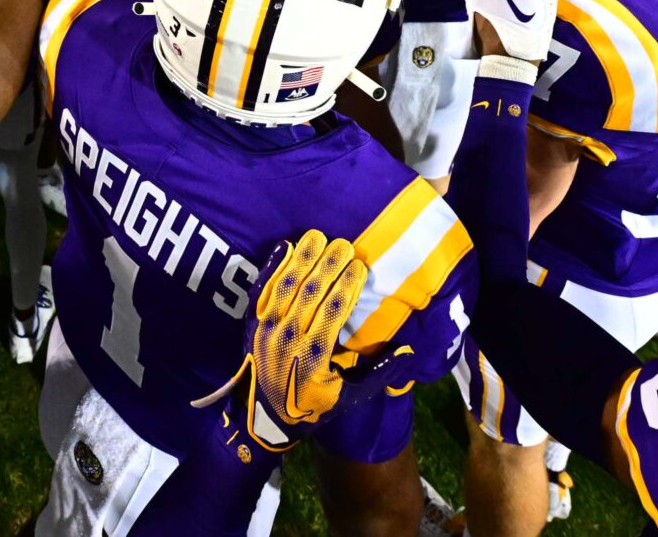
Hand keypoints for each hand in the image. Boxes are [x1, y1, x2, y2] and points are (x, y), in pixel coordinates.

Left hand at [191, 231, 409, 451]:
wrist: (259, 420)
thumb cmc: (308, 407)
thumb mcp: (348, 397)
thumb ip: (378, 374)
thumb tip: (407, 350)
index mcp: (314, 355)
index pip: (333, 310)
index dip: (348, 285)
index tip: (360, 266)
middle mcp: (288, 336)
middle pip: (311, 291)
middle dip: (329, 264)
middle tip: (345, 244)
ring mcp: (265, 327)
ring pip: (286, 284)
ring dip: (303, 258)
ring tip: (318, 236)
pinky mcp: (250, 322)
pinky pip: (260, 288)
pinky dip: (271, 266)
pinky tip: (283, 246)